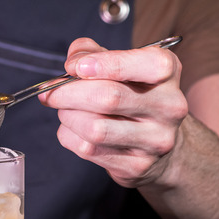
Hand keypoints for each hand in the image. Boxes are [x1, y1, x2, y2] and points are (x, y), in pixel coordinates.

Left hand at [38, 38, 188, 186]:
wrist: (161, 144)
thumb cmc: (134, 94)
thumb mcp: (121, 64)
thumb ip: (93, 53)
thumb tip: (73, 61)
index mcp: (167, 73)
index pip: (147, 64)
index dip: (105, 64)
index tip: (74, 67)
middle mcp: (169, 107)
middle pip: (109, 98)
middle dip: (68, 93)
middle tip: (50, 92)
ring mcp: (155, 140)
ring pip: (95, 128)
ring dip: (68, 117)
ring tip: (65, 110)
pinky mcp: (137, 166)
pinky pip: (88, 150)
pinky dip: (70, 135)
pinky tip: (74, 129)